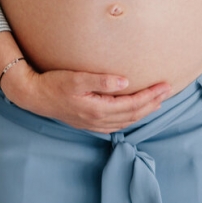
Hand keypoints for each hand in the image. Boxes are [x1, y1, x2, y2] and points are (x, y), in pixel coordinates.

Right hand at [2, 61, 171, 133]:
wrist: (34, 95)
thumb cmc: (53, 84)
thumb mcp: (76, 78)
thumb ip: (101, 80)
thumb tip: (125, 81)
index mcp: (98, 109)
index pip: (133, 104)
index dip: (151, 95)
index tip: (165, 85)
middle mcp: (98, 120)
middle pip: (133, 114)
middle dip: (152, 103)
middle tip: (168, 91)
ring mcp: (93, 124)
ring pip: (126, 121)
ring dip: (143, 111)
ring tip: (156, 102)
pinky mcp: (88, 123)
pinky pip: (116, 124)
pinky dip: (129, 118)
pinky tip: (133, 113)